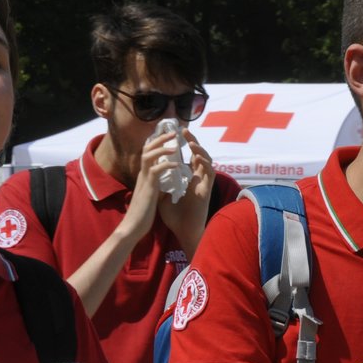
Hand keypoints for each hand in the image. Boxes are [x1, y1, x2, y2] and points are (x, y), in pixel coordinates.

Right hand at [121, 128, 176, 239]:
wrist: (133, 228)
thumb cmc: (142, 215)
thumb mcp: (150, 197)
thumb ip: (154, 188)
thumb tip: (161, 184)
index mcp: (144, 176)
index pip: (148, 154)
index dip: (157, 143)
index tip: (169, 137)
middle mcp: (142, 175)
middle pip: (147, 149)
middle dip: (160, 139)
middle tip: (173, 132)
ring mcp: (144, 180)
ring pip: (149, 156)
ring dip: (162, 148)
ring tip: (175, 145)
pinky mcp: (148, 188)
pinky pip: (156, 171)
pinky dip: (166, 165)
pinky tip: (177, 164)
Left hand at [157, 129, 216, 245]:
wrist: (183, 232)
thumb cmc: (175, 218)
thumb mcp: (163, 197)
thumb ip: (161, 185)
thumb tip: (152, 175)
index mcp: (189, 180)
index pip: (189, 158)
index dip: (185, 146)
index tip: (175, 135)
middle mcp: (198, 179)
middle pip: (198, 154)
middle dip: (192, 141)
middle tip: (184, 130)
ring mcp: (204, 183)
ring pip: (206, 160)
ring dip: (199, 149)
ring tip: (190, 141)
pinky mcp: (207, 189)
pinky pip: (210, 171)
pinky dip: (204, 162)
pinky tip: (196, 156)